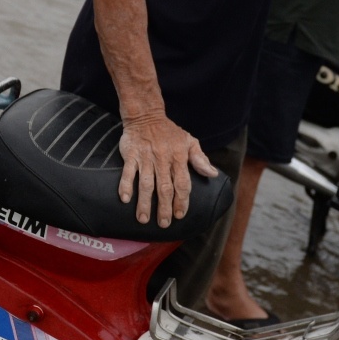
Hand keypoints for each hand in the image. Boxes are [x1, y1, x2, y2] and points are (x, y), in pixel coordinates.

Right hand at [117, 112, 216, 226]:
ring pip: (146, 183)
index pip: (182, 183)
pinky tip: (125, 200)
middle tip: (163, 224)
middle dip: (164, 207)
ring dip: (144, 202)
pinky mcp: (131, 155)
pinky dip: (126, 185)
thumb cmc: (169, 132)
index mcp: (179, 157)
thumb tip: (213, 174)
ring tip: (143, 219)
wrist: (146, 115)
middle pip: (164, 188)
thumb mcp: (189, 141)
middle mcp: (163, 159)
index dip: (182, 200)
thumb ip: (200, 159)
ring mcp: (146, 157)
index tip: (180, 215)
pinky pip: (128, 172)